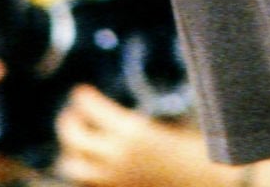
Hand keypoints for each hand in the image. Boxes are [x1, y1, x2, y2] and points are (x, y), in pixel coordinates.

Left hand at [55, 87, 210, 186]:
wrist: (202, 183)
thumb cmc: (191, 155)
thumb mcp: (162, 131)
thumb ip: (131, 127)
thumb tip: (112, 118)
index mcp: (133, 132)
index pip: (92, 109)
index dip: (83, 98)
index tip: (80, 92)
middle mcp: (117, 155)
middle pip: (74, 137)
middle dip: (68, 123)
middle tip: (70, 115)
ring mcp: (113, 180)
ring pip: (72, 165)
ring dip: (70, 152)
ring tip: (75, 144)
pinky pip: (86, 184)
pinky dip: (82, 174)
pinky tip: (88, 167)